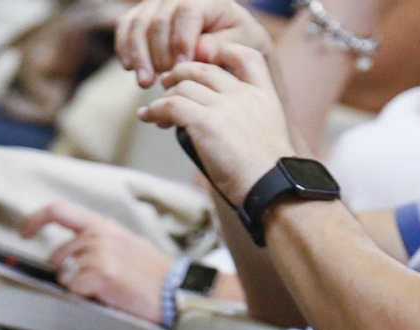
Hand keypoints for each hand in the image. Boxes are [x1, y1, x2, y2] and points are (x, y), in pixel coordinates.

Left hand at [21, 202, 176, 322]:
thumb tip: (67, 255)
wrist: (176, 289)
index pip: (59, 210)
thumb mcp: (124, 244)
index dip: (35, 220)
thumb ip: (96, 242)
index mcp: (103, 225)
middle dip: (65, 272)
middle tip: (92, 282)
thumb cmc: (152, 273)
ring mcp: (99, 254)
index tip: (23, 232)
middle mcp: (98, 235)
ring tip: (106, 287)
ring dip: (79, 286)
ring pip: (65, 274)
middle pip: (57, 255)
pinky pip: (74, 289)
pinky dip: (86, 296)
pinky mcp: (102, 275)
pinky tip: (108, 294)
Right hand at [116, 0, 271, 86]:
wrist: (227, 46)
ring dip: (139, 55)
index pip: (187, 11)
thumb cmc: (236, 47)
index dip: (181, 39)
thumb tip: (199, 49)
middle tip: (165, 81)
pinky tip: (130, 68)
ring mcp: (157, 4)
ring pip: (138, 23)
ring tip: (146, 83)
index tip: (181, 66)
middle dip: (159, 54)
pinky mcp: (142, 15)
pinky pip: (125, 26)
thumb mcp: (241, 48)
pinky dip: (125, 48)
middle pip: (159, 19)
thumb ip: (222, 48)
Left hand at [138, 46, 295, 203]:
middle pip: (205, 69)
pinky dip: (155, 110)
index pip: (246, 56)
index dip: (221, 52)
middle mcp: (244, 94)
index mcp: (264, 94)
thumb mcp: (267, 135)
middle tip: (167, 82)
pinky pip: (171, 105)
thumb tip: (215, 119)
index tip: (204, 60)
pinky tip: (148, 116)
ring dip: (165, 96)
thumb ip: (246, 117)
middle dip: (182, 72)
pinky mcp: (205, 121)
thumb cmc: (267, 173)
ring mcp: (224, 105)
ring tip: (156, 109)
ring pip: (184, 87)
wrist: (271, 186)